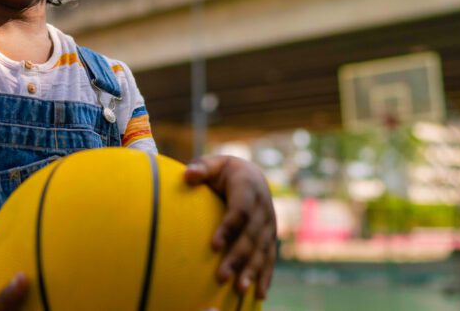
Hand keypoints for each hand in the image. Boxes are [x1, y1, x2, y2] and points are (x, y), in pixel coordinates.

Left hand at [184, 155, 276, 299]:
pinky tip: (259, 294)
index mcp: (249, 187)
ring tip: (239, 290)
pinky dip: (265, 275)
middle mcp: (263, 207)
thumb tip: (188, 175)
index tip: (213, 246)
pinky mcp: (271, 237)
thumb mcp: (213, 164)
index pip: (240, 211)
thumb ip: (201, 168)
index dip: (228, 228)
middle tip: (221, 277)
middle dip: (237, 258)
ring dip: (251, 271)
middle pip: (251, 236)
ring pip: (262, 250)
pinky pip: (270, 257)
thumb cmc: (223, 171)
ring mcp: (270, 224)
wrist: (251, 174)